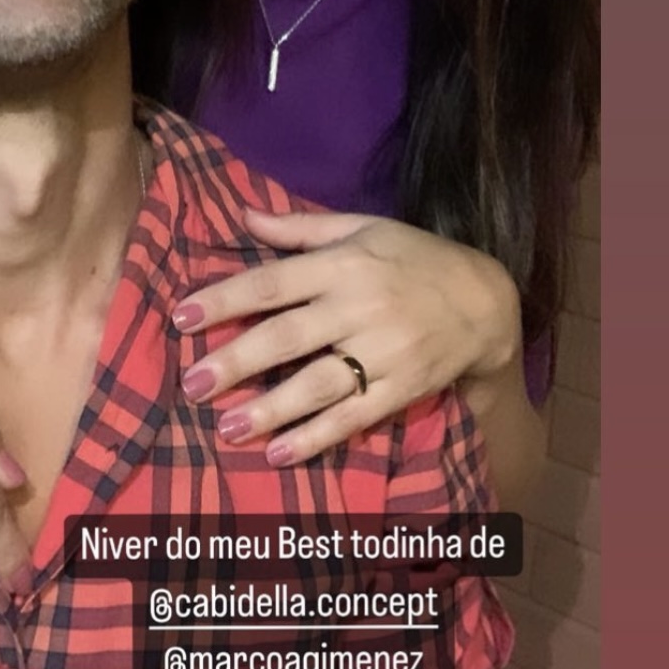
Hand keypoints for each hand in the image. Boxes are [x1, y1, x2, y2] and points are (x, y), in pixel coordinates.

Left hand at [173, 209, 520, 464]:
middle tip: (192, 383)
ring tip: (227, 429)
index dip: (226, 299)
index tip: (181, 317)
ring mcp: (383, 352)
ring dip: (271, 409)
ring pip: (318, 384)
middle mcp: (359, 307)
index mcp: (343, 264)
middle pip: (288, 337)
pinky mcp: (402, 389)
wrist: (486, 301)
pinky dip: (317, 437)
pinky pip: (354, 416)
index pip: (273, 282)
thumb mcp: (361, 227)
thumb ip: (299, 228)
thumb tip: (243, 216)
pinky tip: (280, 452)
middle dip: (236, 361)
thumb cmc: (415, 258)